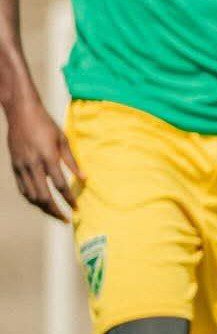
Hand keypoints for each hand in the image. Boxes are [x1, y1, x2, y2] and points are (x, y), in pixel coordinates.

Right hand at [7, 97, 80, 221]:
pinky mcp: (15, 167)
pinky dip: (32, 199)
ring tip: (55, 213)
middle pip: (44, 196)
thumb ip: (72, 161)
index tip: (77, 208)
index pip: (60, 185)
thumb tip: (85, 177)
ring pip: (32, 196)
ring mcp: (21, 167)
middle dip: (55, 210)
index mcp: (48, 157)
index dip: (69, 199)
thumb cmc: (46, 124)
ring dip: (44, 208)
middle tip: (66, 219)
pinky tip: (41, 202)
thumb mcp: (63, 139)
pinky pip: (23, 189)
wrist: (21, 114)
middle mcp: (33, 165)